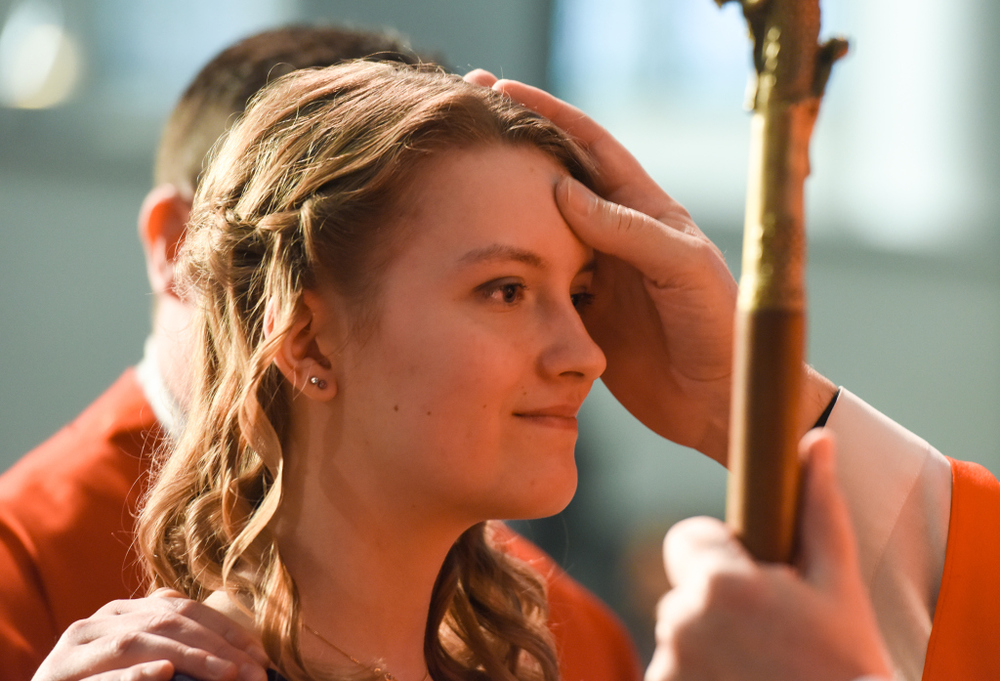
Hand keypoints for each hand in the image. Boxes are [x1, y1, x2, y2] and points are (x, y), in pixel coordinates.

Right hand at [32, 589, 268, 680]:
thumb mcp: (144, 662)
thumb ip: (178, 649)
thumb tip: (244, 658)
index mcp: (123, 612)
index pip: (185, 610)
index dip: (227, 631)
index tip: (262, 658)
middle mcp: (99, 621)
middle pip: (168, 623)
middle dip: (218, 648)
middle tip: (255, 675)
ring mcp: (75, 648)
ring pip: (139, 642)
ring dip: (190, 658)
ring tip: (226, 675)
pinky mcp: (57, 679)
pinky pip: (101, 676)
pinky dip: (134, 674)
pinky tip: (164, 673)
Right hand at [466, 70, 737, 461]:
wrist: (721, 402)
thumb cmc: (719, 328)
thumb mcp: (682, 268)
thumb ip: (628, 230)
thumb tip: (563, 191)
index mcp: (646, 211)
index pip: (591, 148)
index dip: (548, 114)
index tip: (501, 90)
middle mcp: (617, 237)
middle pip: (557, 182)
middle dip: (515, 153)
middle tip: (466, 127)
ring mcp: (597, 277)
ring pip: (541, 234)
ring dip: (505, 213)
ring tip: (459, 188)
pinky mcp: (583, 317)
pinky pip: (539, 286)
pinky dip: (511, 272)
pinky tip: (479, 263)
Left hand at [646, 430, 892, 680]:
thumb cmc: (846, 661)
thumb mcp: (838, 583)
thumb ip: (817, 508)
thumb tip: (816, 439)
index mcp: (719, 583)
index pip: (686, 537)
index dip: (720, 556)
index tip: (753, 581)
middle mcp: (681, 622)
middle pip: (684, 589)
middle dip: (716, 603)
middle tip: (768, 634)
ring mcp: (669, 666)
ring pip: (677, 633)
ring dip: (706, 643)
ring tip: (757, 665)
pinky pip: (668, 672)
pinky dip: (695, 675)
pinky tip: (738, 680)